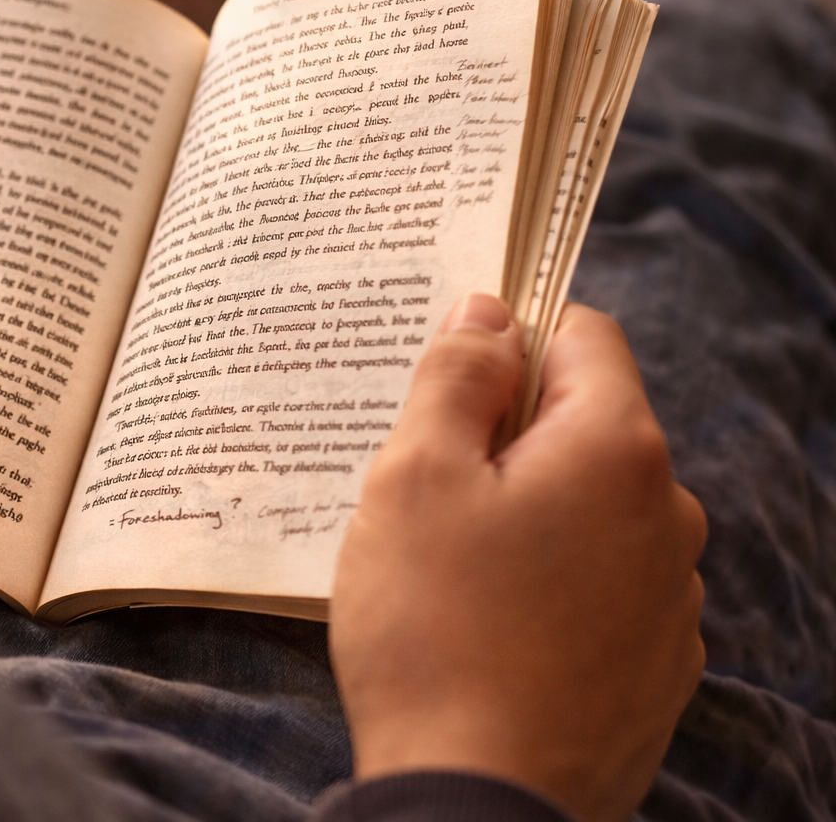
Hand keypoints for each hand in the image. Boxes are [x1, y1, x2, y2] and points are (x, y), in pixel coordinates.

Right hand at [330, 295, 705, 821]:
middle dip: (508, 435)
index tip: (449, 381)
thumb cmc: (432, 628)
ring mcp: (672, 596)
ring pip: (592, 508)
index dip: (509, 337)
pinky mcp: (657, 664)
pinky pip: (603, 584)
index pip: (582, 333)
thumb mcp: (414, 477)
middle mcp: (669, 514)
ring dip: (530, 513)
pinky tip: (490, 625)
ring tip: (450, 570)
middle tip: (427, 489)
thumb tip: (487, 312)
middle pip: (585, 425)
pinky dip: (552, 582)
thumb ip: (455, 377)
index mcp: (616, 449)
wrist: (475, 798)